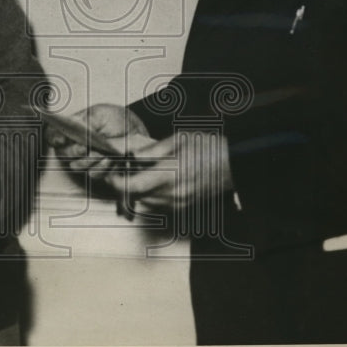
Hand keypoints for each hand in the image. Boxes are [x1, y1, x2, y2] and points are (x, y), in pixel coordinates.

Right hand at [52, 103, 151, 180]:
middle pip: (63, 153)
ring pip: (77, 166)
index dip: (54, 138)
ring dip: (89, 160)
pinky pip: (93, 174)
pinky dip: (101, 167)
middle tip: (84, 146)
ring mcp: (86, 159)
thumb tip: (75, 125)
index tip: (61, 139)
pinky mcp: (98, 170)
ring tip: (101, 152)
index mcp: (72, 129)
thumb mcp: (101, 113)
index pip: (53, 134)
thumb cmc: (116, 120)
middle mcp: (75, 145)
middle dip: (73, 150)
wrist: (135, 132)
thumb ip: (86, 120)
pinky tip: (109, 159)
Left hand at [105, 132, 233, 209]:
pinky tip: (157, 180)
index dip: (116, 182)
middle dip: (126, 184)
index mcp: (169, 175)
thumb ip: (152, 150)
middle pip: (136, 197)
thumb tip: (131, 156)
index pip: (131, 187)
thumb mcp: (179, 139)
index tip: (111, 173)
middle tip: (125, 169)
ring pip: (145, 203)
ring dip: (138, 190)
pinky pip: (158, 205)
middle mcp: (172, 194)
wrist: (234, 163)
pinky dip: (151, 195)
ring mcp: (178, 203)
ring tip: (143, 172)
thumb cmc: (209, 147)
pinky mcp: (183, 207)